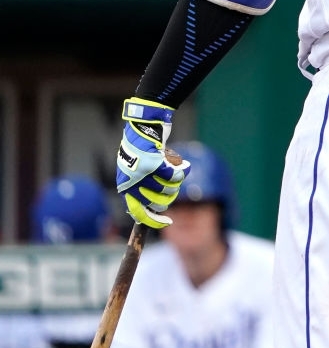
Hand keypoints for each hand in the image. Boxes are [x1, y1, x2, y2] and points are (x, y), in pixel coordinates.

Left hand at [116, 97, 189, 228]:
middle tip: (173, 184)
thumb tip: (155, 208)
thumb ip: (141, 188)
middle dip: (170, 195)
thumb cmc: (142, 148)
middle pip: (158, 202)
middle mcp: (131, 183)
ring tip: (178, 170)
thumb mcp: (135, 171)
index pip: (138, 213)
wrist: (143, 125)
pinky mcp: (153, 163)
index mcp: (125, 187)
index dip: (154, 221)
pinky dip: (181, 171)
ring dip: (176, 181)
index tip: (168, 222)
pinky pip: (174, 176)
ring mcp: (141, 174)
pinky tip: (184, 165)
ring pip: (168, 189)